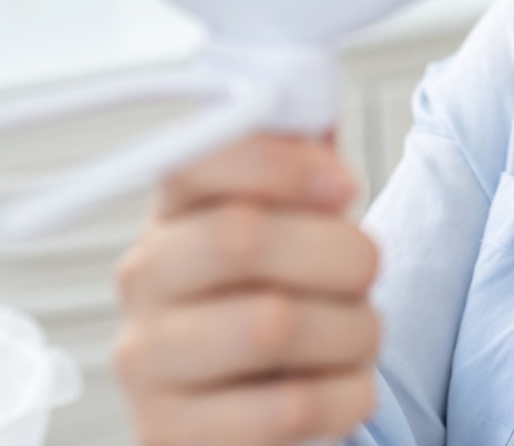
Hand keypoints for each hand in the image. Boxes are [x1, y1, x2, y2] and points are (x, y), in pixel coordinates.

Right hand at [112, 133, 381, 444]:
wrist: (251, 413)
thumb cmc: (275, 304)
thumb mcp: (290, 224)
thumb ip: (300, 162)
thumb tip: (311, 101)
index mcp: (171, 213)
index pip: (199, 158)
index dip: (282, 164)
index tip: (343, 184)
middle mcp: (145, 279)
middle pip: (243, 237)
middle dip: (338, 251)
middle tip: (367, 270)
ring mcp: (149, 362)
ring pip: (271, 324)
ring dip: (350, 329)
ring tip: (358, 334)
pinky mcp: (171, 434)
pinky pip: (284, 409)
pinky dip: (345, 395)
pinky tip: (346, 387)